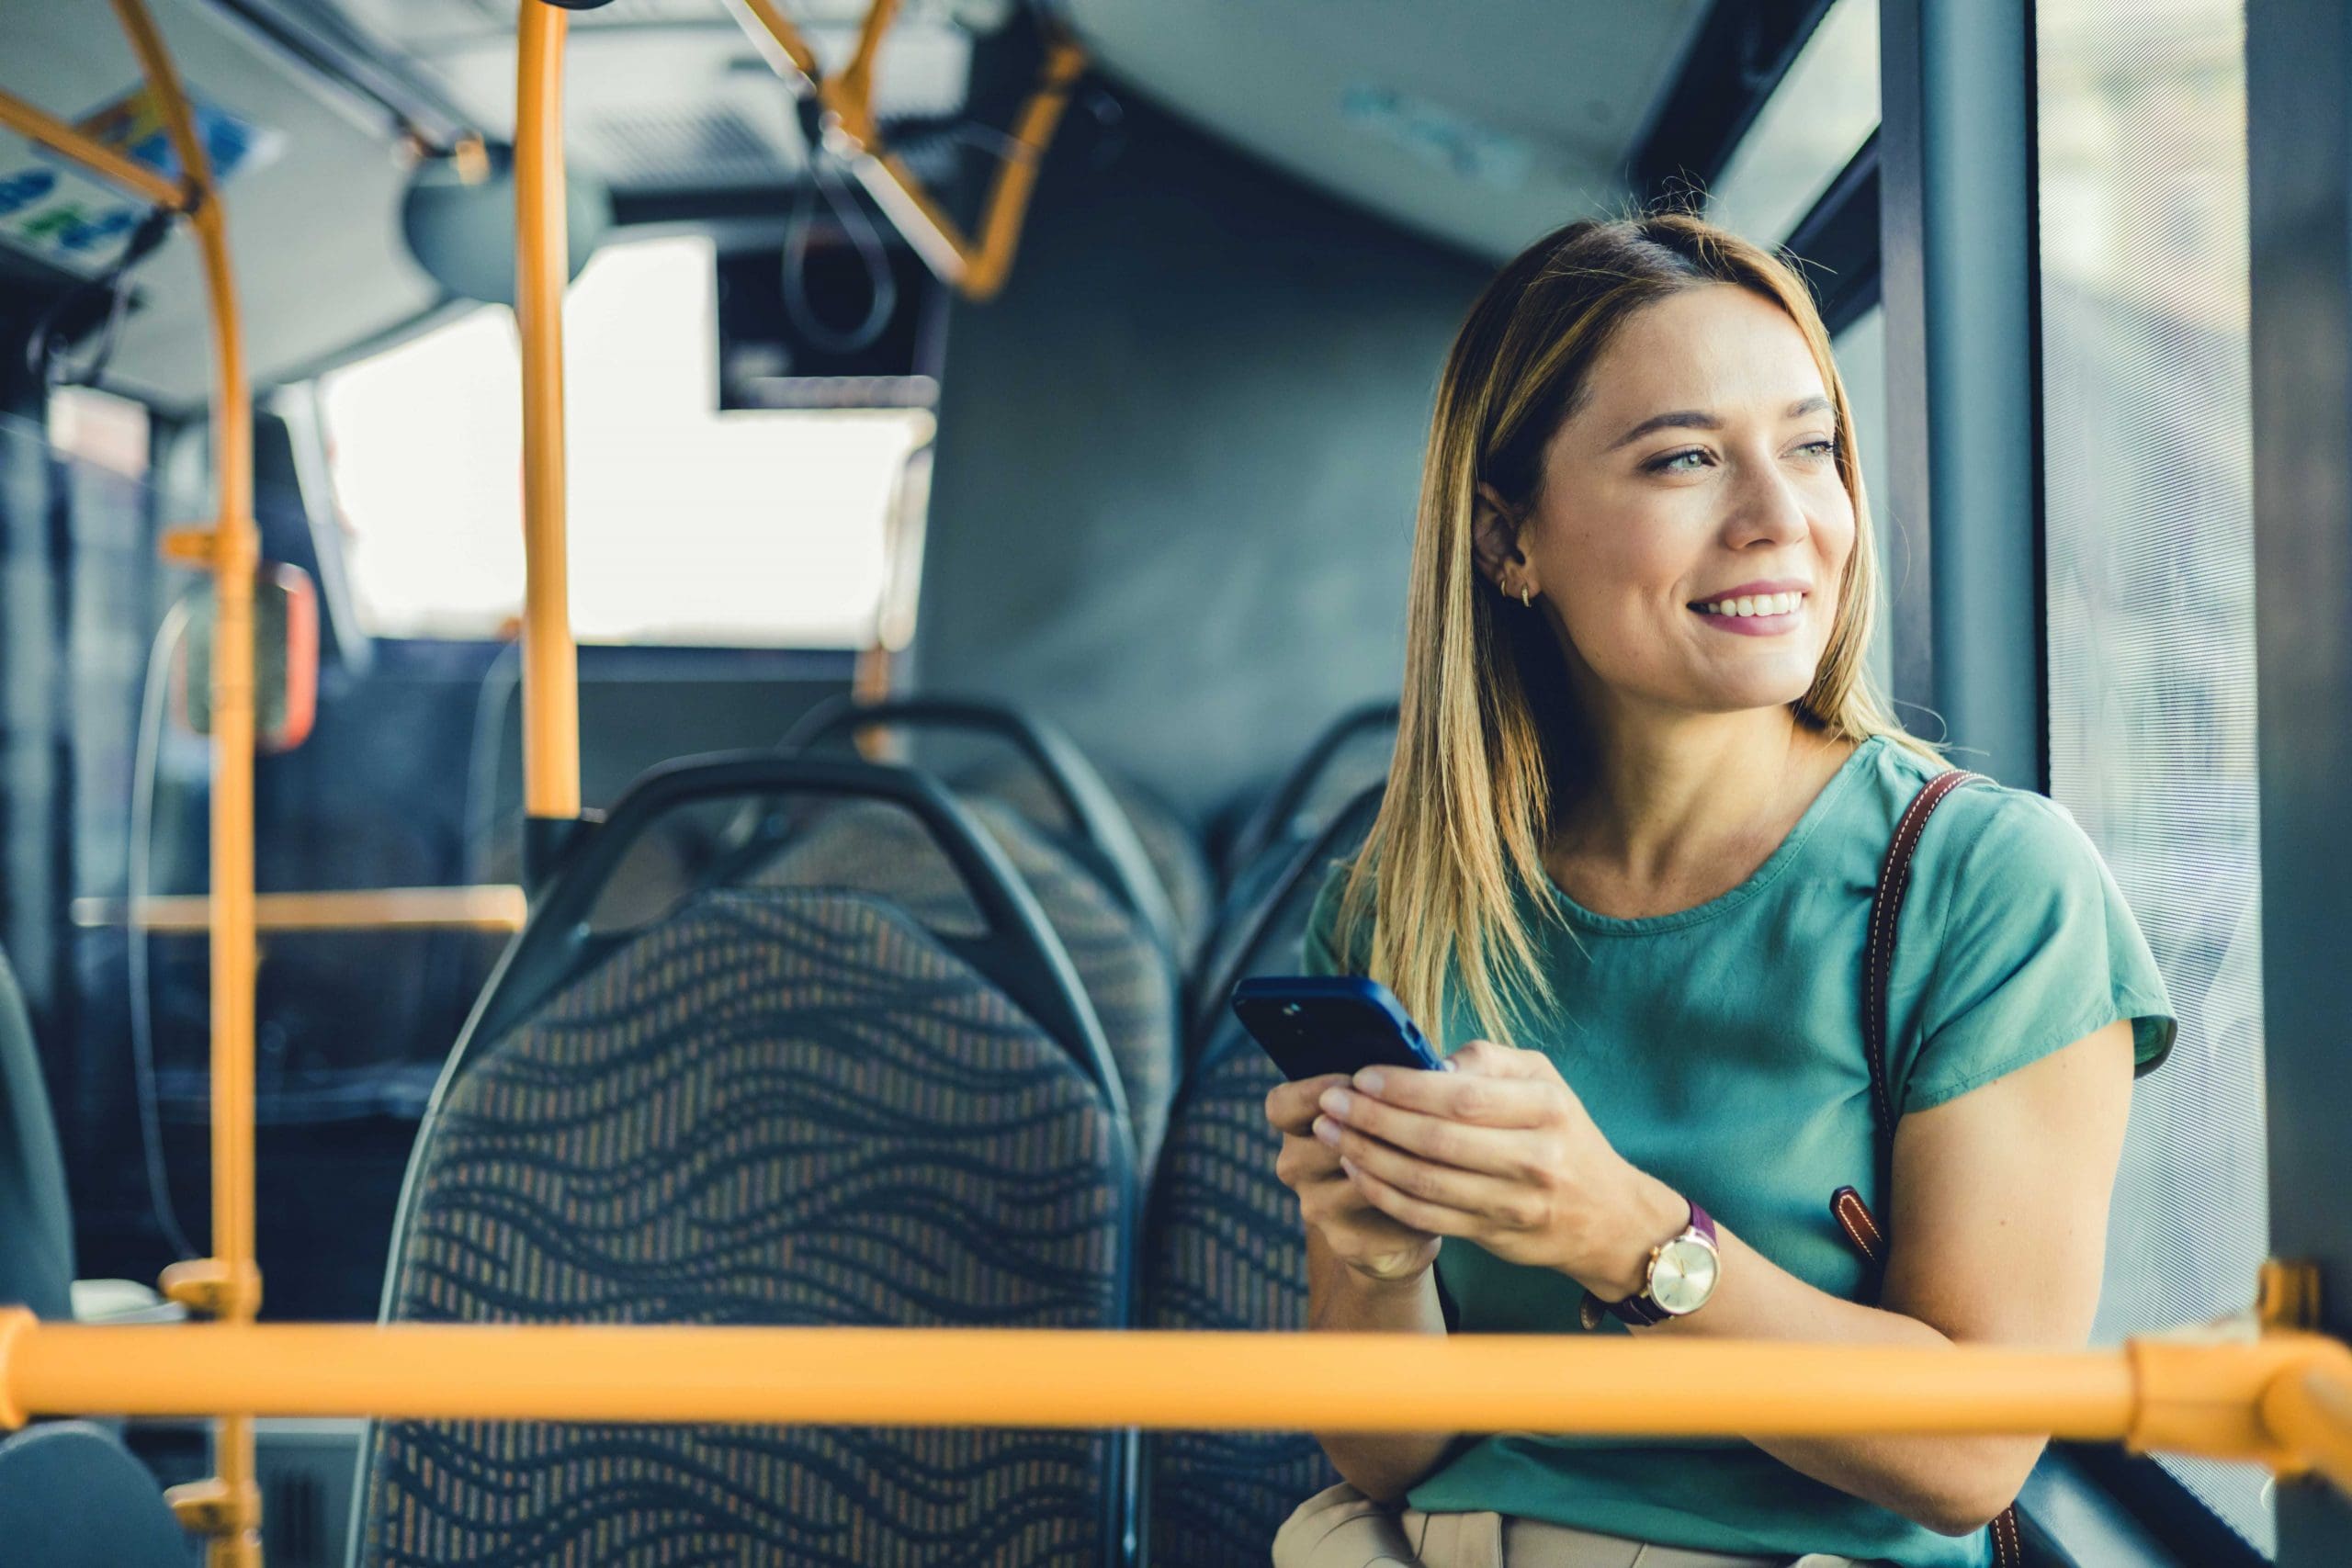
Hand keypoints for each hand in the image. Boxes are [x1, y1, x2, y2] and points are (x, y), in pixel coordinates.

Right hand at [1266, 1073, 1441, 1283]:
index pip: (1281, 1105)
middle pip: (1320, 1140)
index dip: (1313, 1091)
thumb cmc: (1400, 1145)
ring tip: (1436, 1149)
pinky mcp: (1345, 1241)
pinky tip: (1440, 1189)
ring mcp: (1315, 1207)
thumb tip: (1436, 1066)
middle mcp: (1295, 1165)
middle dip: (1367, 1126)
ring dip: (1398, 1162)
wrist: (1405, 1220)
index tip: (1353, 1081)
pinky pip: (1384, 1211)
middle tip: (1407, 1113)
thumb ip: (1394, 1087)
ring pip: (1356, 1179)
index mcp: (1297, 1126)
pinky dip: (1415, 1197)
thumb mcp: (1389, 1110)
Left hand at [1312, 1040, 1671, 1295]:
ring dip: (1366, 1156)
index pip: (1463, 1097)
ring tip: (1329, 1133)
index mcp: (1546, 1109)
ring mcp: (1515, 1204)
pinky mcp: (1494, 1235)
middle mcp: (1535, 1159)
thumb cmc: (1564, 1133)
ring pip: (1424, 1183)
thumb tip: (1427, 1062)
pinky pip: (1426, 1217)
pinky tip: (1356, 1169)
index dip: (1404, 1088)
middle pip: (1436, 1141)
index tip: (1362, 1076)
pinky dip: (1383, 1194)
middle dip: (1372, 1120)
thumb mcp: (1543, 1081)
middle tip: (1330, 1102)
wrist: (1608, 1216)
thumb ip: (1487, 1061)